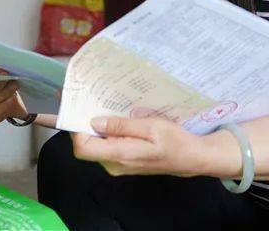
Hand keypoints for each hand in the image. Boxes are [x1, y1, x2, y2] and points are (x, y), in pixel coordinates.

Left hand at [71, 116, 203, 176]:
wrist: (193, 158)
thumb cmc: (175, 141)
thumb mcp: (151, 127)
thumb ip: (122, 126)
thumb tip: (94, 122)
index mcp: (120, 155)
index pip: (83, 148)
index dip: (76, 129)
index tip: (78, 109)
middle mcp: (115, 164)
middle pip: (86, 146)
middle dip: (83, 124)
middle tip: (87, 101)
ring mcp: (119, 166)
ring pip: (95, 146)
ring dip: (94, 127)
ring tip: (101, 105)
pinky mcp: (124, 162)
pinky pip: (106, 147)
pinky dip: (104, 133)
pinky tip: (114, 119)